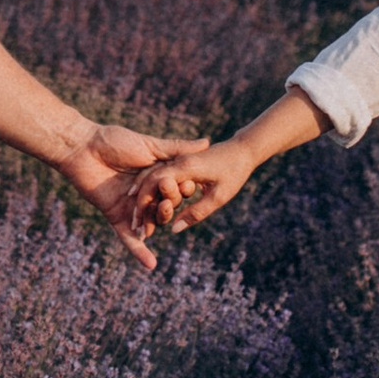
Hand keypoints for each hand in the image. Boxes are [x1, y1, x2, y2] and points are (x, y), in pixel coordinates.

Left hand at [61, 124, 205, 269]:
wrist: (82, 149)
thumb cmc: (114, 141)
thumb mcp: (150, 146)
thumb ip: (177, 149)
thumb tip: (207, 143)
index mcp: (157, 178)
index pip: (178, 189)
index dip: (185, 189)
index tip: (190, 184)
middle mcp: (147, 195)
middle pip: (167, 207)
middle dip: (170, 202)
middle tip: (167, 192)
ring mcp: (133, 208)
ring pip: (152, 222)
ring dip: (160, 220)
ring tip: (162, 211)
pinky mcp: (116, 217)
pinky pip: (129, 238)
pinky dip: (139, 251)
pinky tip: (151, 264)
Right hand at [133, 139, 259, 237]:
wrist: (244, 148)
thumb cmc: (235, 172)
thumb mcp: (219, 196)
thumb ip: (196, 212)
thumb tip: (174, 229)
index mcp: (186, 167)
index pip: (155, 183)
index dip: (144, 203)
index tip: (139, 221)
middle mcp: (178, 161)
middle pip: (150, 180)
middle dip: (140, 201)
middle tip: (134, 224)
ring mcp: (179, 159)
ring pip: (153, 175)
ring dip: (143, 194)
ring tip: (137, 214)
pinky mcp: (181, 160)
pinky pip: (161, 172)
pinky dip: (153, 186)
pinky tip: (150, 200)